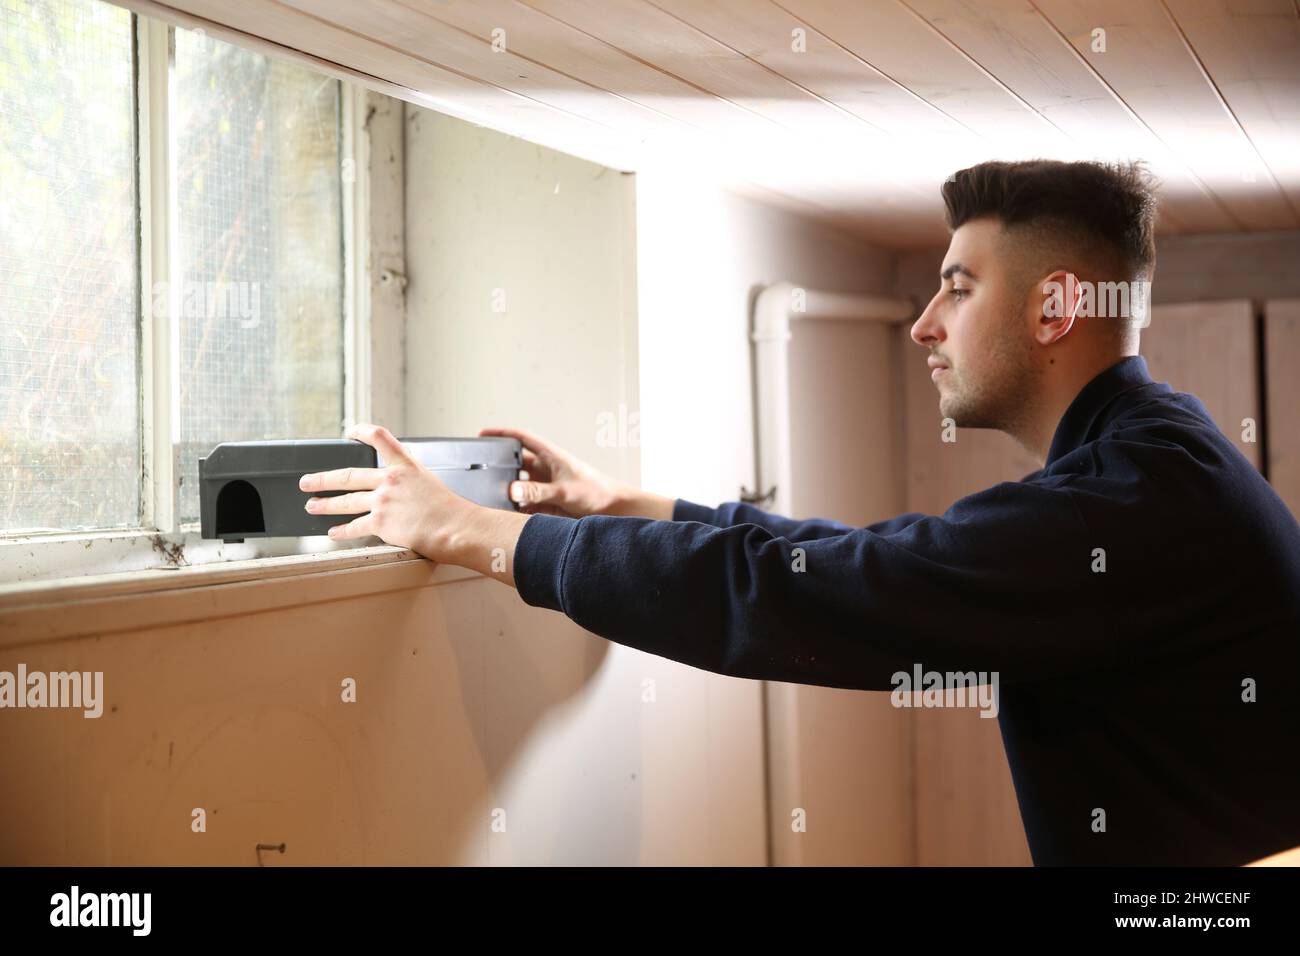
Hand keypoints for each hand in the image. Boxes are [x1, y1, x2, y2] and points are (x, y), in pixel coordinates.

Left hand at [300, 423, 473, 557]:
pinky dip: (342, 531)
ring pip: (346, 501)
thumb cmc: (451, 510)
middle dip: (323, 479)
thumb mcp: (431, 482)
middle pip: (348, 476)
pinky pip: (355, 527)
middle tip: (307, 482)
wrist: (456, 527)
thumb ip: (410, 482)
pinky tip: (334, 533)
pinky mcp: (381, 523)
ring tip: (312, 506)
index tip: (350, 431)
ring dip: (325, 505)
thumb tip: (399, 491)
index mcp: (405, 466)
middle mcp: (390, 480)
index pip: (379, 438)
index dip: (361, 432)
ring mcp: (383, 501)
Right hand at [478, 426, 672, 518]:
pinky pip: (524, 505)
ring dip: (508, 493)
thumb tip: (512, 490)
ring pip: (518, 487)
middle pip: (514, 464)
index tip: (482, 434)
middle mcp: (545, 469)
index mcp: (550, 456)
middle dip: (500, 469)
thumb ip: (538, 491)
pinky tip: (509, 517)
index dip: (501, 434)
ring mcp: (544, 486)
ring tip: (493, 500)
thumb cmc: (597, 492)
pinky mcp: (545, 504)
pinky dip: (516, 510)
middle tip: (482, 476)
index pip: (521, 439)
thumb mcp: (565, 491)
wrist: (613, 512)